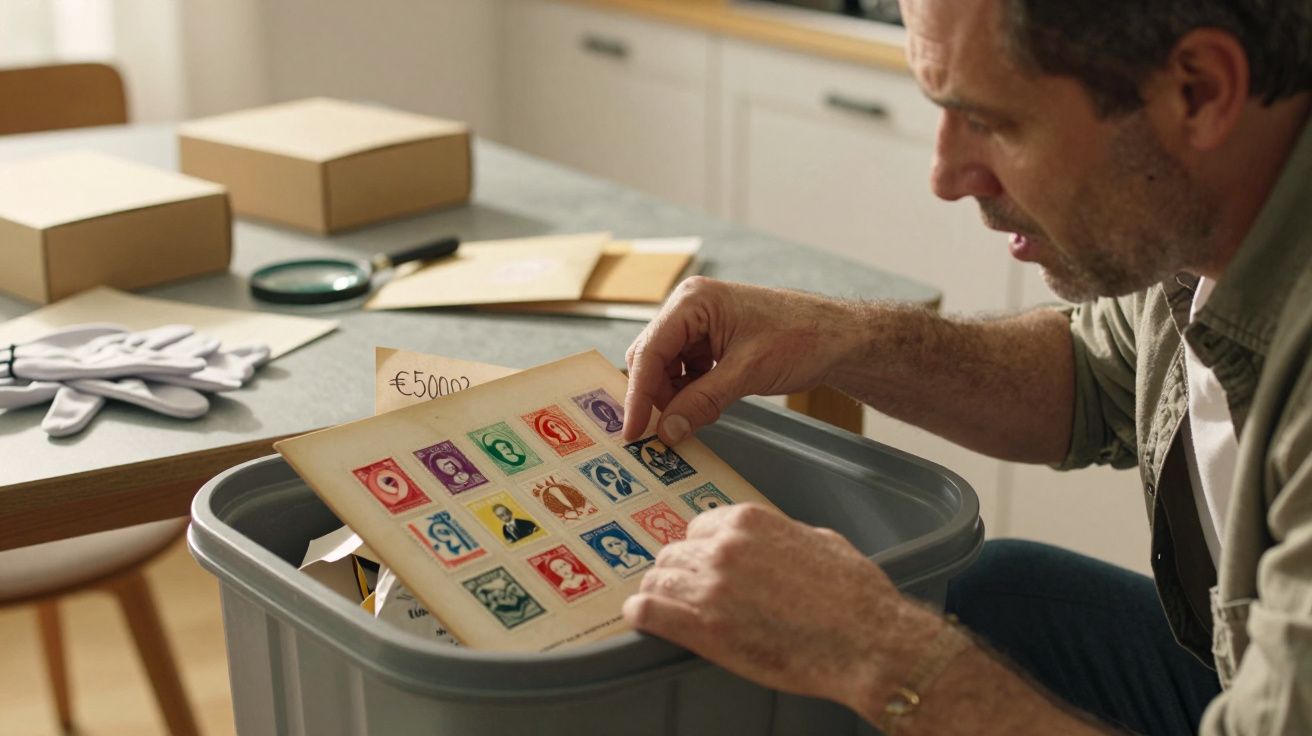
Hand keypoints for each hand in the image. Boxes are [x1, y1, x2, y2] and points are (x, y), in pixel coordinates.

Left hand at [622, 503, 941, 711]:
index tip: (701, 564)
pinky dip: (642, 615)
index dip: (699, 550)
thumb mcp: (820, 541)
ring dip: (661, 595)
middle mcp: (723, 548)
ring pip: (658, 581)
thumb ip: (782, 536)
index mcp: (749, 521)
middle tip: (688, 593)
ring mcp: (711, 588)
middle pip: (674, 554)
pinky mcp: (705, 629)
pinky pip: (649, 613)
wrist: (868, 641)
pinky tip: (643, 619)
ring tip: (666, 609)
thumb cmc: (856, 595)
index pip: (698, 527)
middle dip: (680, 573)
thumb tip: (770, 545)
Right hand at [623, 277, 865, 444]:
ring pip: (666, 368)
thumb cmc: (801, 338)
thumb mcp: (747, 373)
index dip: (638, 395)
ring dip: (675, 397)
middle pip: (651, 359)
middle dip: (656, 396)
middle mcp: (690, 308)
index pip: (649, 352)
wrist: (838, 336)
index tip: (634, 431)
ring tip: (693, 419)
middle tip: (662, 433)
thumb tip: (667, 431)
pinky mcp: (711, 340)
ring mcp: (700, 324)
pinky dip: (690, 393)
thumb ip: (702, 402)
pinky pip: (686, 370)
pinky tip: (706, 407)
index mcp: (693, 302)